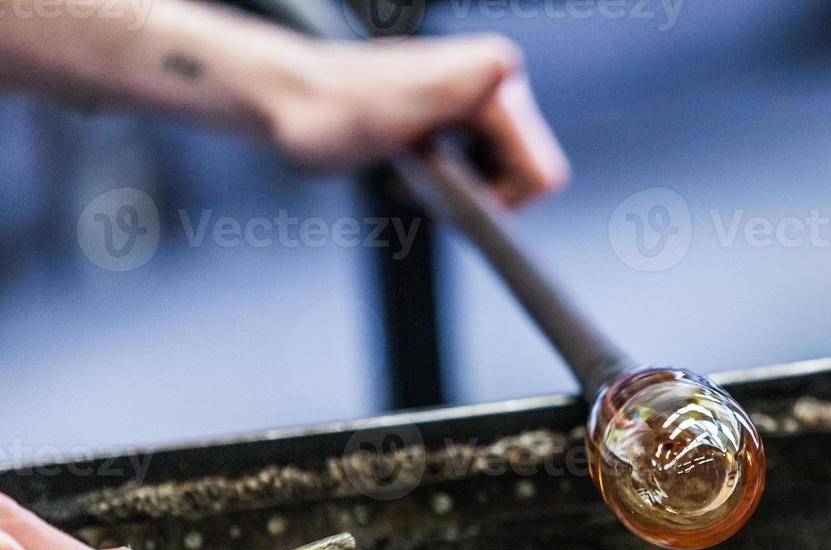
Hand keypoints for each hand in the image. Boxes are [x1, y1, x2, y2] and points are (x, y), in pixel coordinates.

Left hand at [269, 34, 568, 206]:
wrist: (289, 102)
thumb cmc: (328, 112)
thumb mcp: (393, 107)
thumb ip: (449, 90)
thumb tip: (503, 68)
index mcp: (492, 73)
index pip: (541, 172)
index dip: (499, 200)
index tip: (450, 192)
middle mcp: (494, 78)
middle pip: (528, 176)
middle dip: (482, 195)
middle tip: (428, 186)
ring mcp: (480, 96)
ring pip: (508, 176)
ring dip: (467, 192)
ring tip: (418, 175)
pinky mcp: (464, 114)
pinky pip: (487, 168)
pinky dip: (455, 182)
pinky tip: (418, 166)